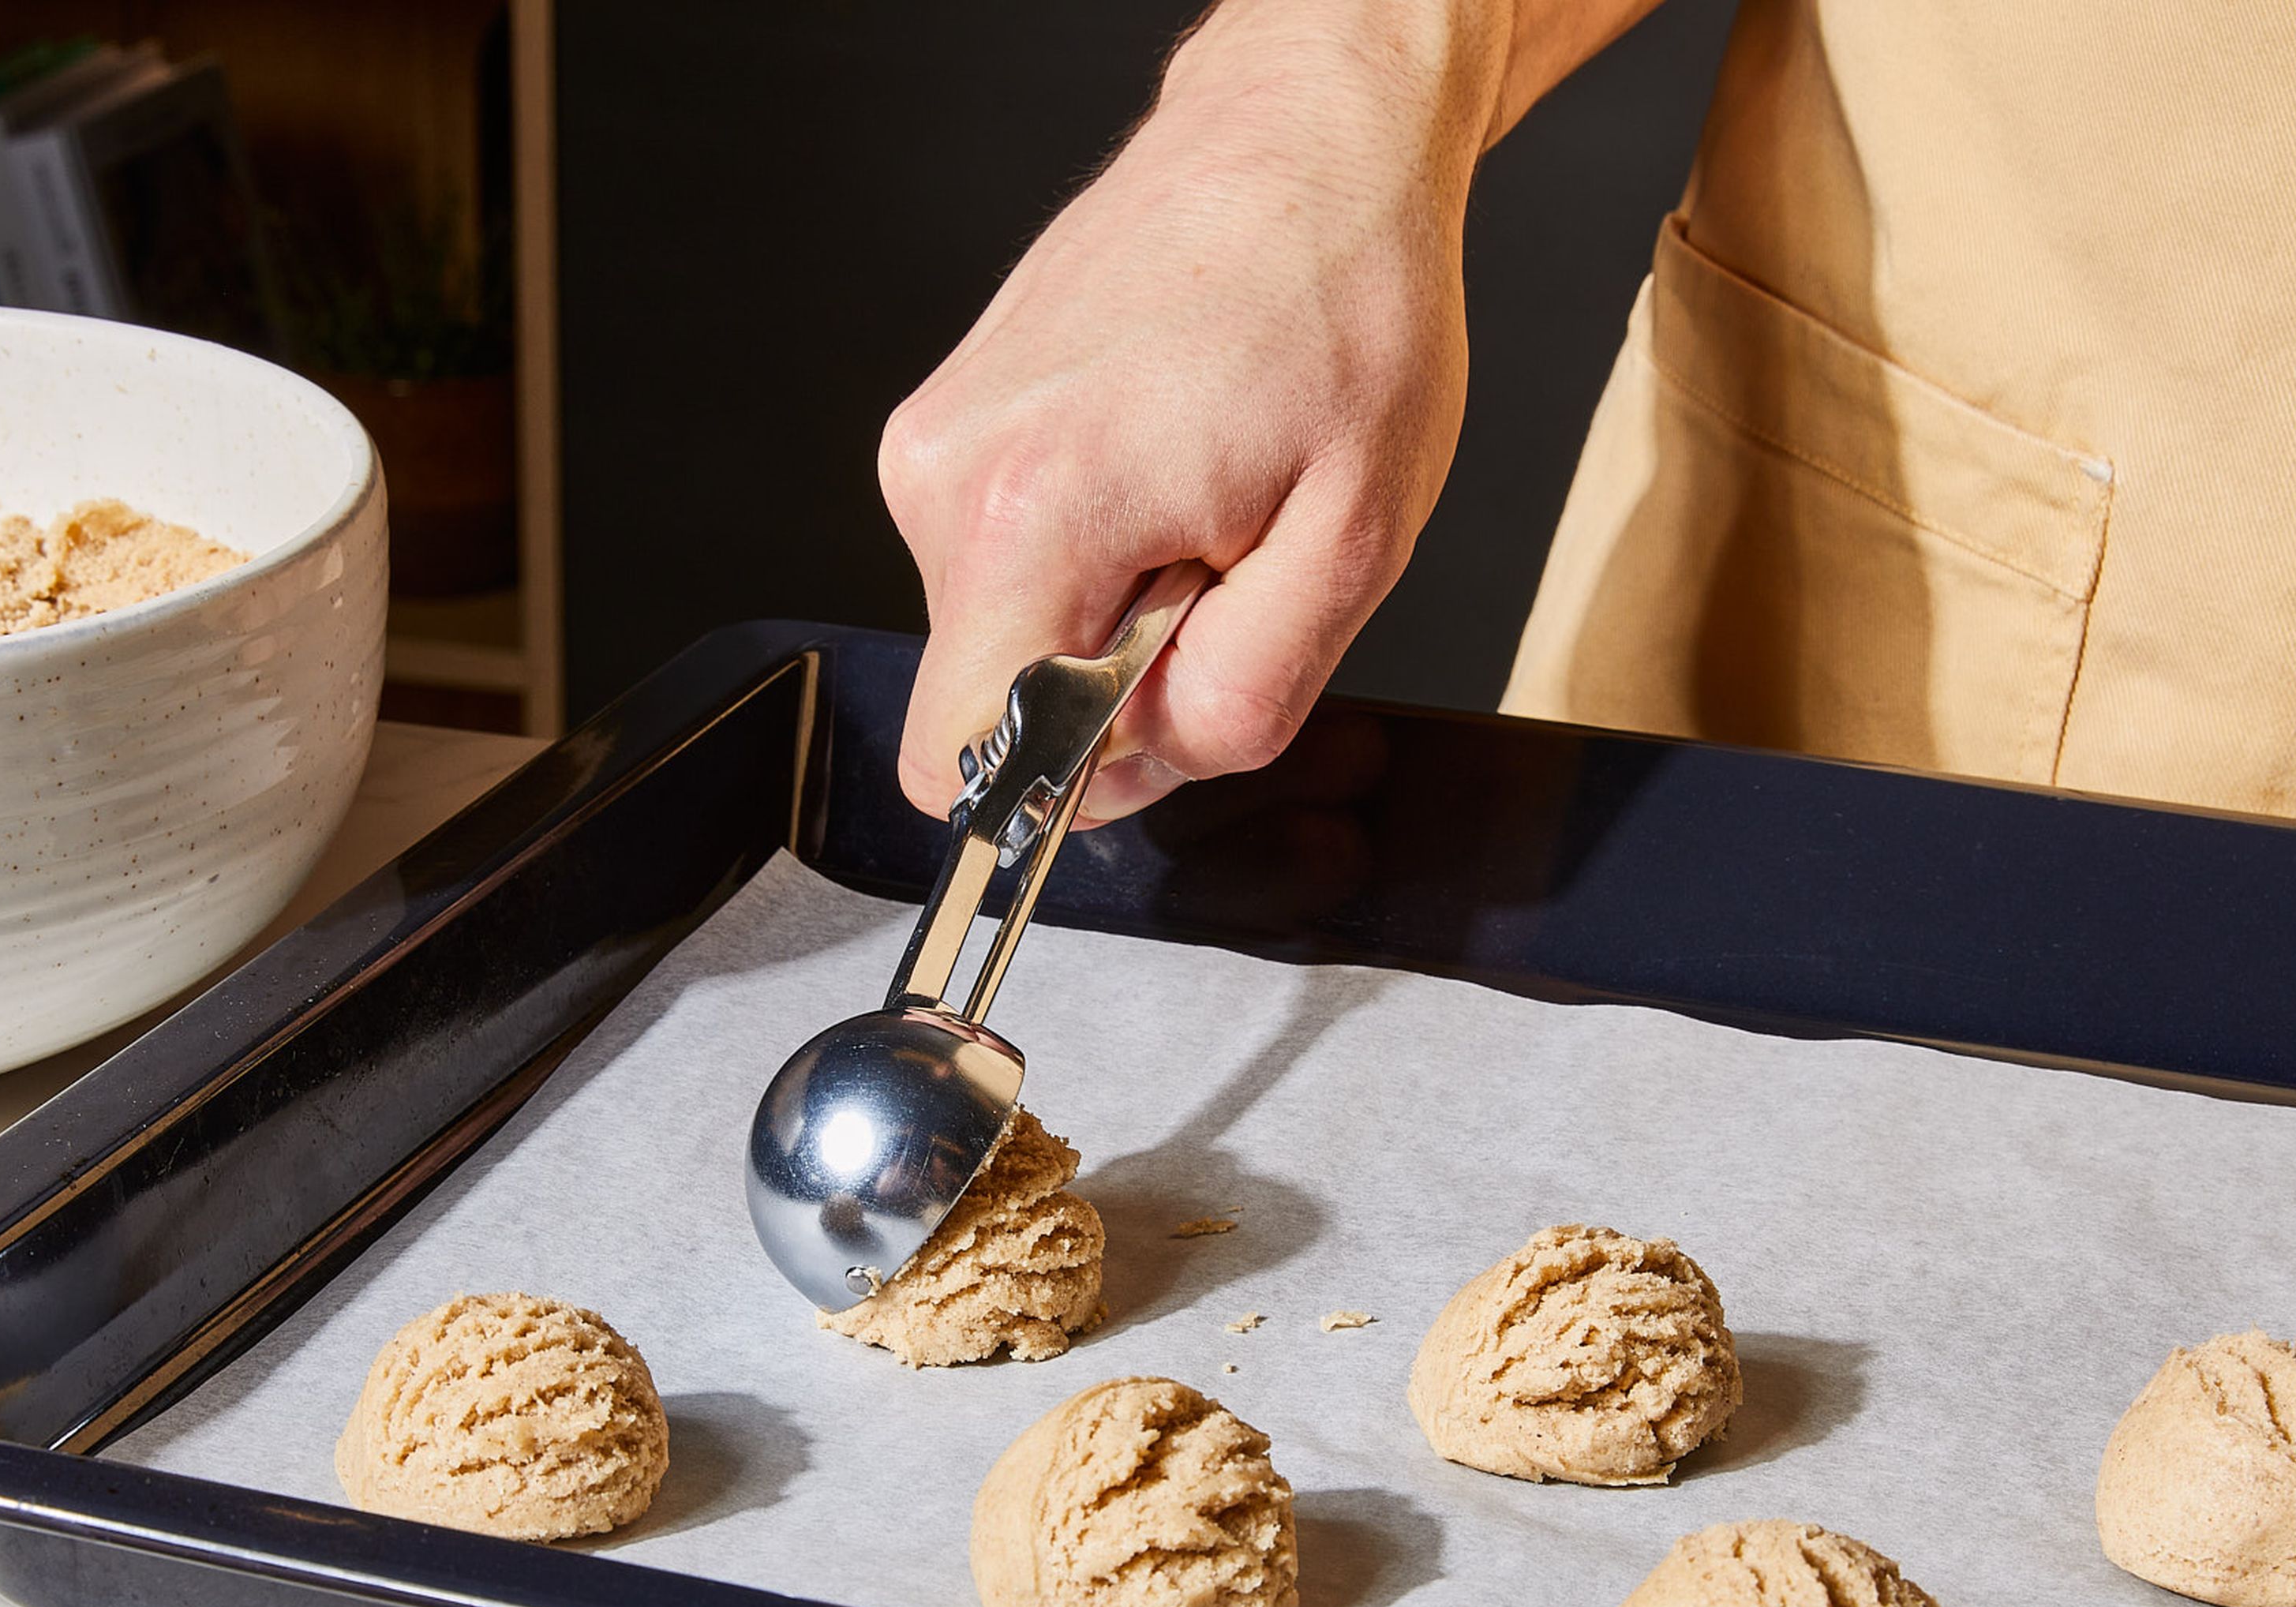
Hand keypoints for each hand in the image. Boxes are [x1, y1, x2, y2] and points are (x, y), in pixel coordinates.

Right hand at [878, 0, 1649, 822]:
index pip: (959, 760)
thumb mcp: (1356, 541)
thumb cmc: (1345, 302)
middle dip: (1118, 679)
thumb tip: (1149, 769)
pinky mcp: (950, 418)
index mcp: (1034, 518)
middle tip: (1223, 567)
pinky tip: (1171, 461)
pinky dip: (1095, 546)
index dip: (1070, 781)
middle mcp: (951, 478)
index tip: (1161, 709)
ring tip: (1206, 497)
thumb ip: (1246, 697)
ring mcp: (939, 440)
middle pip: (1000, 698)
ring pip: (1010, 628)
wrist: (1307, 136)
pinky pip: (1009, 557)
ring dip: (1113, 605)